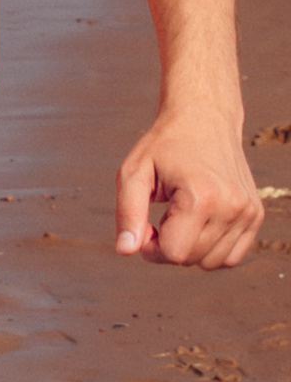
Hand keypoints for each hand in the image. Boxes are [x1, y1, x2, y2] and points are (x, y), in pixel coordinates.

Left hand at [113, 101, 263, 266]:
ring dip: (190, 248)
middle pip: (191, 260)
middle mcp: (231, 207)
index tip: (145, 224)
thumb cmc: (164, 146)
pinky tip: (198, 224)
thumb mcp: (133, 173)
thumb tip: (126, 251)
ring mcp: (248, 212)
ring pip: (211, 263)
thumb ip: (127, 214)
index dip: (150, 246)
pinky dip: (210, 249)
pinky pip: (231, 257)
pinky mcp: (256, 214)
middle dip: (168, 246)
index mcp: (201, 197)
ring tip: (181, 216)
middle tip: (161, 216)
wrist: (204, 118)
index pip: (173, 254)